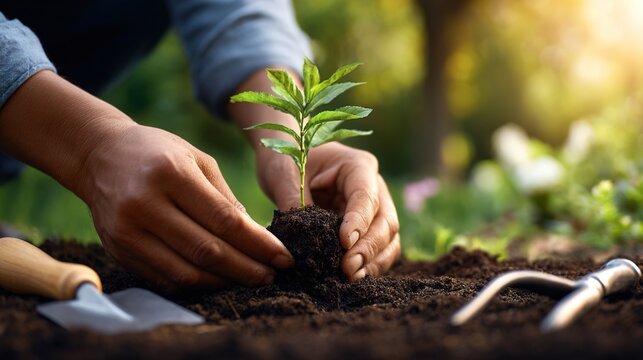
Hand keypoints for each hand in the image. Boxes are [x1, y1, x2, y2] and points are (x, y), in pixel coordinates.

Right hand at [78, 125, 293, 291]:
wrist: (100, 156)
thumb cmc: (158, 153)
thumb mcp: (197, 159)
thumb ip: (226, 199)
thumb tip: (257, 239)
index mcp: (170, 174)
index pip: (224, 221)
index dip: (258, 244)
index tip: (284, 257)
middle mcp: (144, 204)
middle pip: (206, 251)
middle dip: (247, 269)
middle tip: (273, 276)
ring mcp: (126, 231)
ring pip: (185, 273)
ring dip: (224, 282)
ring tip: (249, 279)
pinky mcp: (117, 251)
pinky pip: (164, 279)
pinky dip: (196, 284)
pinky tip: (217, 279)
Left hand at [257, 142, 400, 280]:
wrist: (289, 158)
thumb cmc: (288, 158)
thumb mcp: (284, 174)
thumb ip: (293, 201)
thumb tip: (300, 239)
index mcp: (358, 166)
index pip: (366, 196)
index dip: (359, 221)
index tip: (344, 243)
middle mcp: (374, 186)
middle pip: (385, 221)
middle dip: (368, 248)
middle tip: (347, 268)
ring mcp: (375, 208)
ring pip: (389, 238)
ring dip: (373, 261)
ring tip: (351, 278)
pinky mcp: (369, 227)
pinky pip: (380, 249)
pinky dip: (370, 265)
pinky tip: (353, 278)